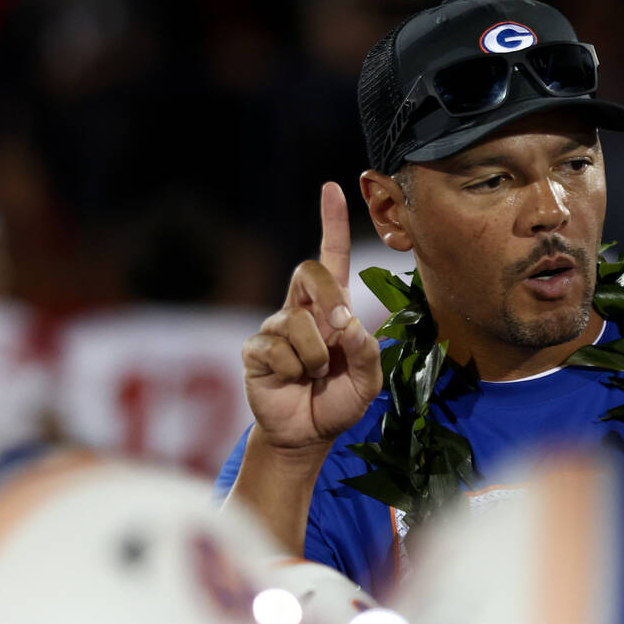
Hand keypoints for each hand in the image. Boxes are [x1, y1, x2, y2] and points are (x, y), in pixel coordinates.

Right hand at [242, 182, 382, 450]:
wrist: (306, 435)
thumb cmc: (338, 402)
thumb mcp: (367, 381)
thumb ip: (366, 351)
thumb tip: (345, 322)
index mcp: (331, 309)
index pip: (331, 257)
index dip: (332, 222)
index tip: (332, 188)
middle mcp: (301, 310)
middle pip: (308, 270)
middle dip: (327, 295)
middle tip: (339, 329)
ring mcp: (275, 328)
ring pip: (298, 323)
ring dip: (316, 356)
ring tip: (313, 376)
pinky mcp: (256, 350)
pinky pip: (278, 350)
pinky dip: (293, 370)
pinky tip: (290, 382)